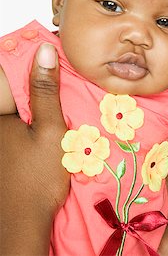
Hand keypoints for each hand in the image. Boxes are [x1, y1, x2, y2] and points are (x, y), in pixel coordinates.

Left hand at [0, 43, 69, 255]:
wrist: (24, 222)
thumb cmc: (36, 178)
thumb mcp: (49, 129)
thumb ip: (46, 90)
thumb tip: (45, 52)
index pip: (6, 67)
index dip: (29, 52)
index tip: (53, 44)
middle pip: (12, 80)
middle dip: (36, 70)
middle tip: (63, 64)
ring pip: (17, 96)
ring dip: (38, 88)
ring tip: (63, 83)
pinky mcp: (5, 140)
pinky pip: (19, 111)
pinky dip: (35, 105)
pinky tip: (53, 108)